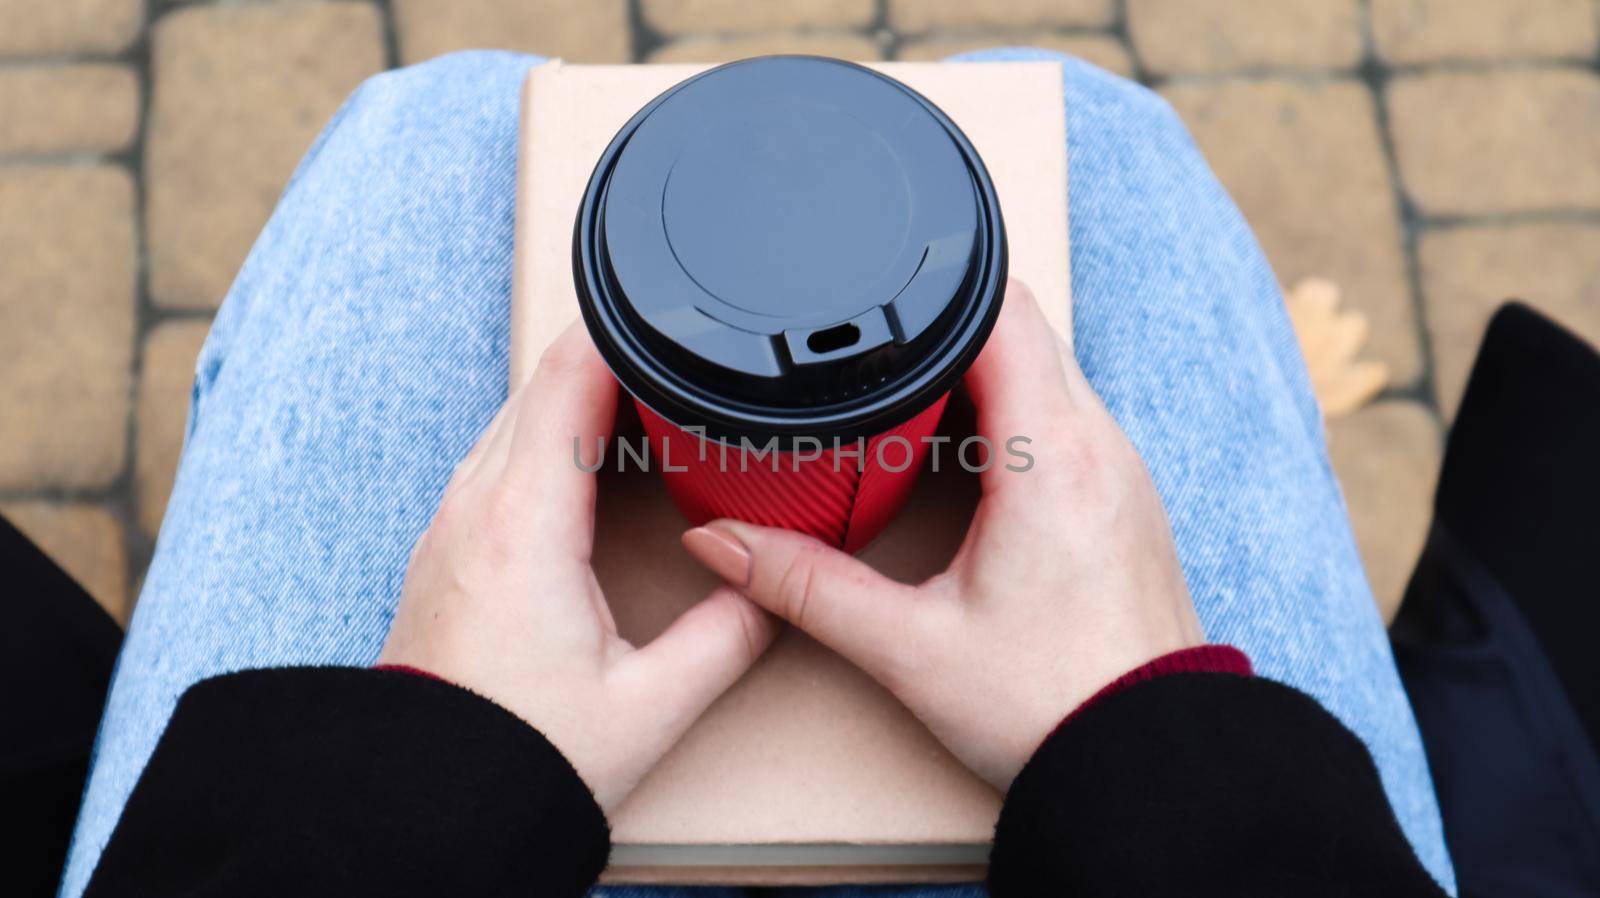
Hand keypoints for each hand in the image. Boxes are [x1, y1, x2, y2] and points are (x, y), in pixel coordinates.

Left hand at [380, 323, 778, 811]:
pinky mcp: (445, 550)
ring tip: (637, 392)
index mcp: (525, 524)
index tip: (664, 301)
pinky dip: (540, 433)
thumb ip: (728, 638)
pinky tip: (579, 457)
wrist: (422, 803)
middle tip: (673, 344)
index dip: (617, 330)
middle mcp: (475, 508)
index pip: (567, 383)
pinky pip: (493, 457)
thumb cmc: (516, 757)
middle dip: (604, 352)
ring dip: (568, 393)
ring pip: (510, 418)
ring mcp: (450, 526)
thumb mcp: (650, 705)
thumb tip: (774, 594)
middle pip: (538, 386)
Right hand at [681, 280, 1202, 790]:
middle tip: (868, 345)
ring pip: (1048, 372)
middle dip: (945, 323)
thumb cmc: (1054, 706)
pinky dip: (1014, 413)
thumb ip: (804, 586)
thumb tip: (721, 545)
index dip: (937, 278)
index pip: (1002, 311)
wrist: (1148, 763)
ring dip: (981, 369)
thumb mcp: (908, 646)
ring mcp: (1121, 471)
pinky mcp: (1123, 502)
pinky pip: (1067, 418)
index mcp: (1051, 455)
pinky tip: (965, 452)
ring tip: (904, 392)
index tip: (875, 277)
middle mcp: (1100, 445)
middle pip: (1023, 331)